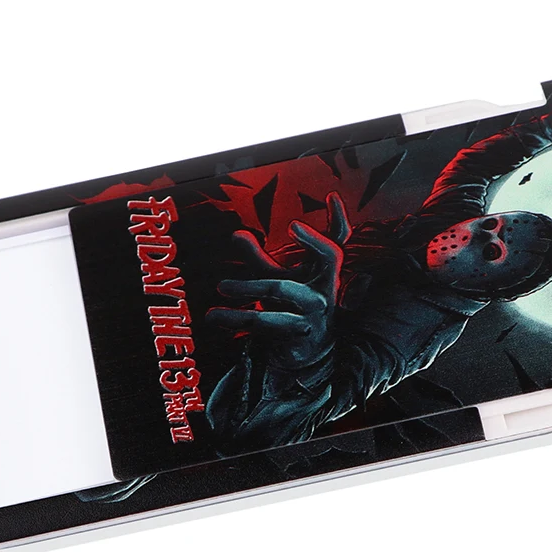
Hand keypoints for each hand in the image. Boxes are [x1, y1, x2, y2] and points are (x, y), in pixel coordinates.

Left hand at [206, 193, 350, 369]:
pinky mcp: (296, 336)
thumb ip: (258, 257)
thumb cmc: (292, 308)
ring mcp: (313, 316)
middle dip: (292, 251)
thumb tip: (237, 234)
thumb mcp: (276, 279)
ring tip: (220, 287)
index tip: (330, 197)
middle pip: (300, 272)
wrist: (303, 354)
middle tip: (263, 234)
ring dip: (245, 288)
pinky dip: (235, 319)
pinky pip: (263, 323)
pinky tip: (213, 317)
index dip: (338, 220)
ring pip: (277, 292)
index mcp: (323, 275)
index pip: (336, 245)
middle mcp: (324, 293)